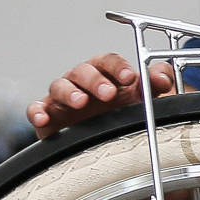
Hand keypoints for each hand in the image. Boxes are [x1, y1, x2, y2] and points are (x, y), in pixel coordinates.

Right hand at [28, 53, 175, 138]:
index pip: (109, 61)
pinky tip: (44, 119)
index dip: (118, 67)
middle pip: (84, 71)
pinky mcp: (49, 116)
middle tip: (108, 93)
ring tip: (80, 102)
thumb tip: (162, 76)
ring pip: (60, 86)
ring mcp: (63, 98)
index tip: (130, 77)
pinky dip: (37, 112)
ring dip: (69, 93)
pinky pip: (37, 109)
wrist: (103, 137)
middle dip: (95, 81)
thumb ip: (153, 83)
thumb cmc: (120, 110)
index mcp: (105, 72)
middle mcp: (82, 81)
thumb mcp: (141, 97)